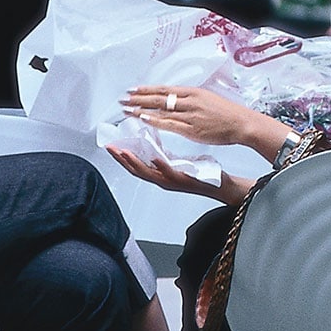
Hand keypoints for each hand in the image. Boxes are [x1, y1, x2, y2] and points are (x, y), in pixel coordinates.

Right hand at [107, 146, 249, 205]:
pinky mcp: (183, 180)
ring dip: (135, 162)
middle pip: (136, 171)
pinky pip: (170, 173)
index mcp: (161, 175)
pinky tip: (154, 158)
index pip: (136, 166)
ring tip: (124, 152)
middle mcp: (163, 180)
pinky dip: (160, 166)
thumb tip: (153, 143)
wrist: (221, 186)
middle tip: (110, 147)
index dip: (122, 157)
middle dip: (121, 159)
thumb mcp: (178, 163)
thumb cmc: (201, 174)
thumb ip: (164, 156)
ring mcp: (172, 182)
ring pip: (149, 173)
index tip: (111, 146)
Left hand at [120, 85, 259, 147]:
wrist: (242, 123)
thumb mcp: (208, 99)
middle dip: (139, 98)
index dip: (147, 89)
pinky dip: (154, 120)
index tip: (133, 89)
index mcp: (193, 92)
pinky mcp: (192, 129)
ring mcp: (190, 115)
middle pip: (158, 97)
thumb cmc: (227, 114)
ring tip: (127, 109)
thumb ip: (190, 100)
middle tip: (123, 98)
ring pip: (160, 110)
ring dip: (141, 109)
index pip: (164, 89)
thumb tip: (176, 99)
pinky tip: (143, 118)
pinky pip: (168, 124)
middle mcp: (189, 101)